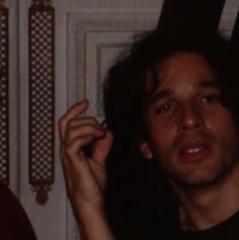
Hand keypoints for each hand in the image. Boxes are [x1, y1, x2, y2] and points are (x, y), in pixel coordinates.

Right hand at [58, 99, 113, 220]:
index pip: (66, 123)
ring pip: (71, 129)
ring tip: (101, 134)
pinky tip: (96, 139)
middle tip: (101, 129)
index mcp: (71, 148)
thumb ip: (102, 145)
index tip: (85, 102)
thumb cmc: (92, 184)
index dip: (74, 110)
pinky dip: (87, 136)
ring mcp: (68, 155)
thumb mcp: (100, 159)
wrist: (90, 201)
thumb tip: (107, 131)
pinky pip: (73, 141)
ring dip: (89, 126)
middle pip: (68, 122)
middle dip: (87, 118)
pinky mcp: (72, 161)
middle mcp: (66, 149)